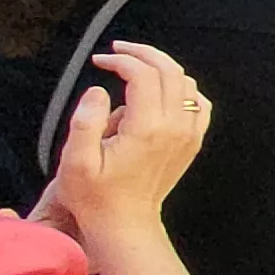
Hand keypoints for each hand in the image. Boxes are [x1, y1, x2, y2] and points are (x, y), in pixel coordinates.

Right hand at [32, 43, 211, 240]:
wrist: (125, 224)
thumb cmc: (97, 197)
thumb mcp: (75, 162)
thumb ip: (85, 121)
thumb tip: (99, 90)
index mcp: (146, 128)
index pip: (143, 74)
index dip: (121, 60)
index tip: (100, 61)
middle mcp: (173, 128)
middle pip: (170, 70)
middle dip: (143, 53)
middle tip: (118, 50)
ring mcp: (187, 135)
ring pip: (186, 83)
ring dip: (162, 67)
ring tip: (134, 66)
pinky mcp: (191, 143)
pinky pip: (198, 104)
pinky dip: (183, 89)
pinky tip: (162, 91)